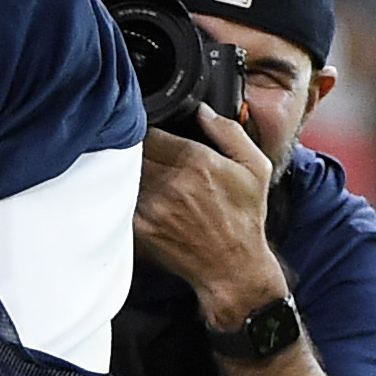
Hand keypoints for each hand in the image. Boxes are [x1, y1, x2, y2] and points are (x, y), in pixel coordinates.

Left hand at [133, 114, 282, 329]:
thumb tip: (202, 110)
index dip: (145, 127)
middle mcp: (171, 181)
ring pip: (123, 173)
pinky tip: (128, 193)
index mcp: (196, 161)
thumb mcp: (255, 167)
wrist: (232, 266)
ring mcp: (152, 205)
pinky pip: (121, 199)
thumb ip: (229, 132)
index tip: (146, 129)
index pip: (150, 130)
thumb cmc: (246, 216)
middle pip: (132, 150)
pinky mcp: (140, 226)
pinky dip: (121, 193)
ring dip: (123, 169)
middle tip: (133, 148)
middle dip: (132, 147)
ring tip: (130, 169)